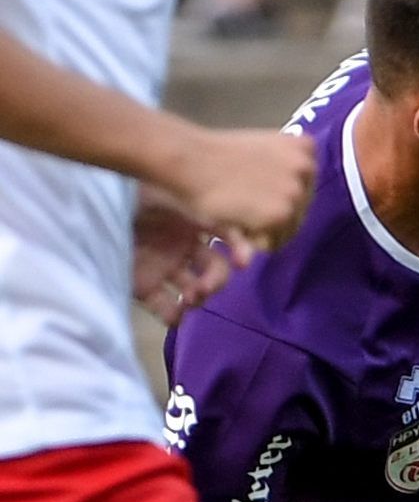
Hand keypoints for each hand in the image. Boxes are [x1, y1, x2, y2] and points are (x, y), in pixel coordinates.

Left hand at [132, 199, 236, 324]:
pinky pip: (165, 307)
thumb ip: (202, 203)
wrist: (91, 201)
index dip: (240, 250)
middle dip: (216, 282)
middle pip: (214, 271)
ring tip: (190, 299)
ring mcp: (163, 267)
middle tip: (206, 287)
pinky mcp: (143, 286)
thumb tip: (238, 221)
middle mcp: (182, 246)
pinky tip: (176, 314)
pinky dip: (173, 315)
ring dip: (198, 298)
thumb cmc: (132, 189)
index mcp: (193, 221)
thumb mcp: (170, 187)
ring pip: (194, 291)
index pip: (227, 238)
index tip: (244, 262)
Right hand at [163, 124, 316, 253]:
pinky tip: (236, 218)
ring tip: (238, 208)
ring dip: (263, 229)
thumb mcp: (263, 149)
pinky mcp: (282, 215)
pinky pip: (274, 243)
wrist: (191, 162)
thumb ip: (285, 168)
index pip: (304, 189)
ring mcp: (296, 192)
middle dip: (272, 216)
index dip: (277, 196)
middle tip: (242, 200)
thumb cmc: (217, 157)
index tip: (254, 187)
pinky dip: (253, 240)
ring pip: (288, 231)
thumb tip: (299, 197)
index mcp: (305, 148)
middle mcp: (307, 168)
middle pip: (299, 212)